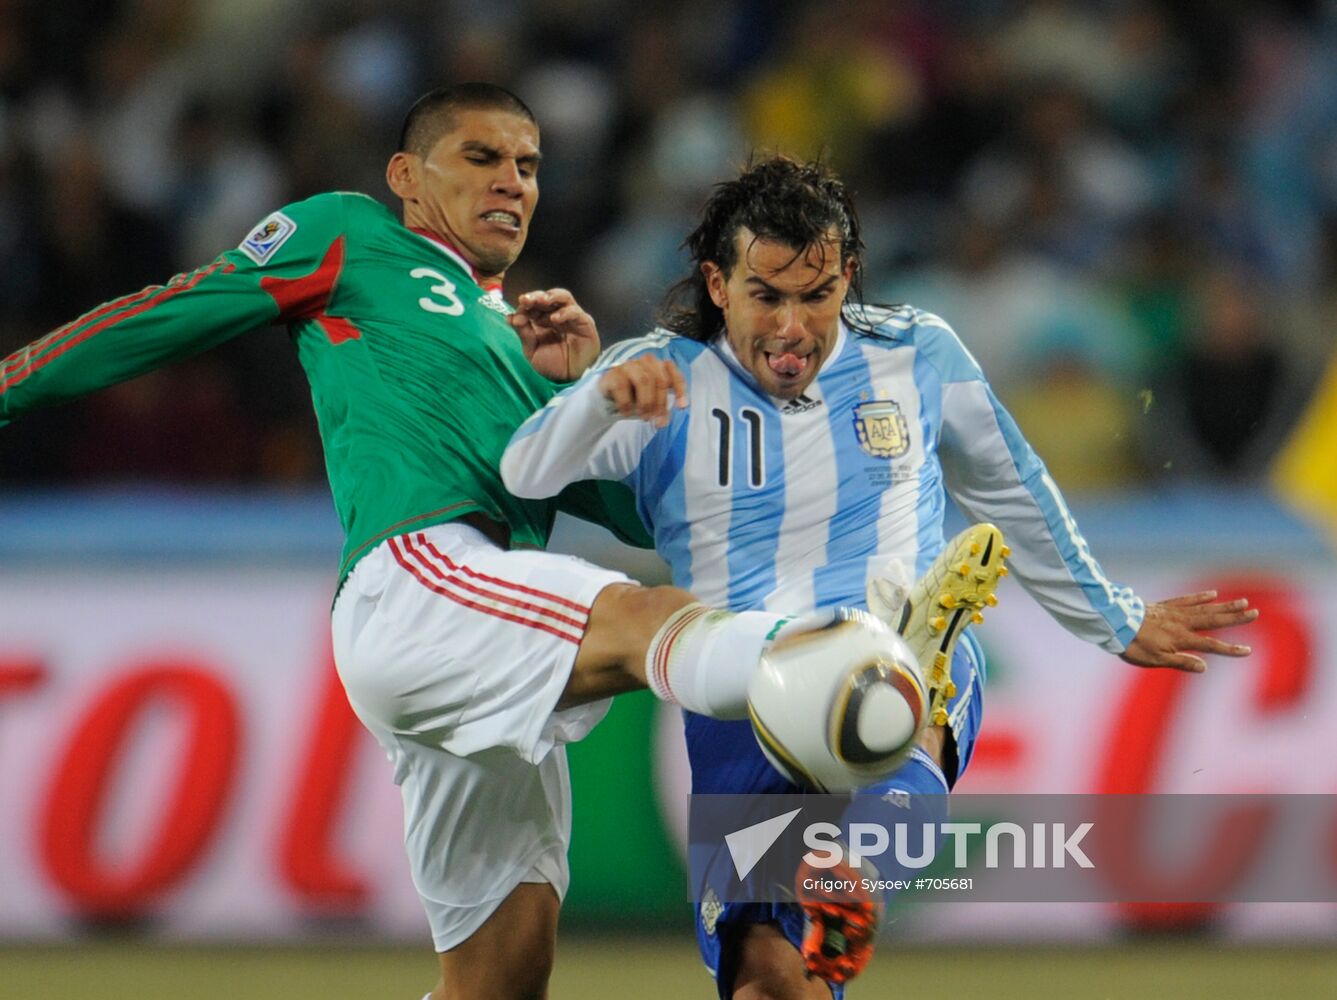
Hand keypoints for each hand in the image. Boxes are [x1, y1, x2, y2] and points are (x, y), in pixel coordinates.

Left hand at [509, 288, 599, 381]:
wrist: (569, 380)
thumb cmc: (553, 365)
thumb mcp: (532, 350)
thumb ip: (523, 333)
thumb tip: (510, 317)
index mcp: (543, 320)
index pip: (534, 305)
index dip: (525, 306)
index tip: (516, 315)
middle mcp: (558, 315)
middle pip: (548, 297)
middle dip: (536, 297)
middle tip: (526, 300)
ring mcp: (572, 318)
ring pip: (563, 297)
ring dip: (551, 296)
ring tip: (540, 301)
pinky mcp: (585, 323)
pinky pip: (576, 312)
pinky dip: (565, 313)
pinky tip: (554, 319)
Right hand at [597, 355, 686, 426]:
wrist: (608, 398)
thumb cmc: (634, 397)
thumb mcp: (652, 400)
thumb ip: (663, 402)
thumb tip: (674, 411)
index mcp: (658, 365)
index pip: (673, 373)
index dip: (679, 389)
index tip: (682, 407)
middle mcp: (645, 361)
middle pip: (659, 380)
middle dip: (661, 403)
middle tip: (659, 421)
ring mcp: (629, 365)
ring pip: (643, 380)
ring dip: (646, 402)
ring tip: (644, 417)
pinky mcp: (613, 373)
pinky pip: (622, 386)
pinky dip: (626, 403)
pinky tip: (626, 413)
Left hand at [1120, 591, 1258, 672]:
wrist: (1113, 624)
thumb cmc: (1133, 646)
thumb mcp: (1156, 660)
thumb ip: (1181, 662)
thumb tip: (1205, 667)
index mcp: (1182, 639)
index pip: (1212, 645)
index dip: (1230, 649)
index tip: (1248, 650)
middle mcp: (1182, 623)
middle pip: (1214, 620)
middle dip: (1235, 618)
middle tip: (1255, 612)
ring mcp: (1174, 612)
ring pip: (1204, 608)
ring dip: (1224, 605)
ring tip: (1242, 601)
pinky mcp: (1164, 605)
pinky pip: (1186, 599)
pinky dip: (1200, 597)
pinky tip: (1213, 594)